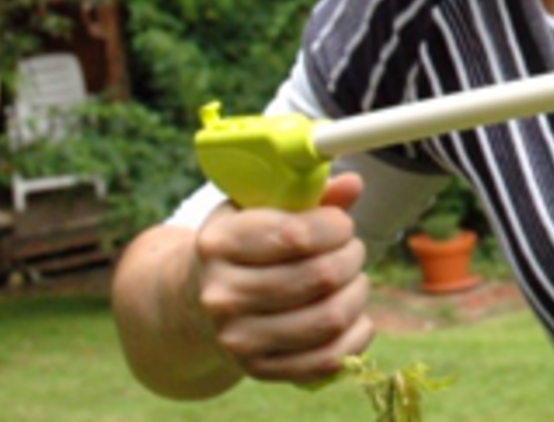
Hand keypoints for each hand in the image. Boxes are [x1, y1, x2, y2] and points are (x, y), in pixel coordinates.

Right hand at [192, 172, 372, 384]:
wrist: (196, 302)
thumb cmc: (244, 245)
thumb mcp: (262, 209)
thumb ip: (310, 194)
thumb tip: (354, 184)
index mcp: (219, 244)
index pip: (297, 236)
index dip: (336, 227)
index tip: (341, 224)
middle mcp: (221, 295)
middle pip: (321, 276)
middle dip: (352, 257)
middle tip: (351, 250)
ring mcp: (237, 339)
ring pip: (330, 318)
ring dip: (357, 293)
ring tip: (352, 280)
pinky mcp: (259, 370)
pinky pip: (327, 360)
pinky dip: (356, 336)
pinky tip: (354, 317)